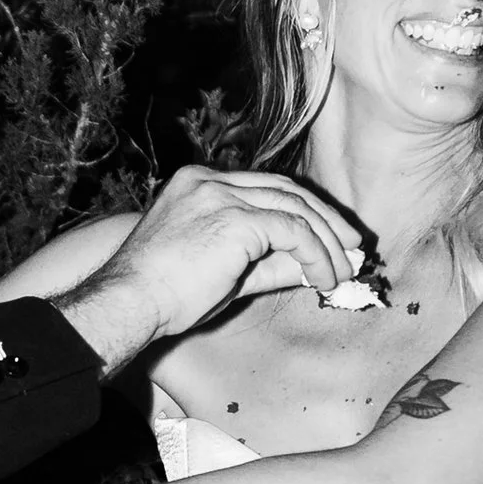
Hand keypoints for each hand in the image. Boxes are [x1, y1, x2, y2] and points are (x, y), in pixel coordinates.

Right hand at [72, 166, 375, 360]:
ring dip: (326, 242)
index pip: (266, 189)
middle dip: (325, 220)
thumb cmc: (163, 295)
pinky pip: (293, 231)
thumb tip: (312, 270)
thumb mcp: (226, 274)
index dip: (303, 213)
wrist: (130, 302)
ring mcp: (221, 195)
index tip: (329, 239)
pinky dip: (315, 254)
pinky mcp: (235, 218)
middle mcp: (211, 181)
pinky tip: (323, 277)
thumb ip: (268, 265)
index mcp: (199, 184)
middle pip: (286, 191)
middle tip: (352, 248)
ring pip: (294, 208)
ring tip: (343, 271)